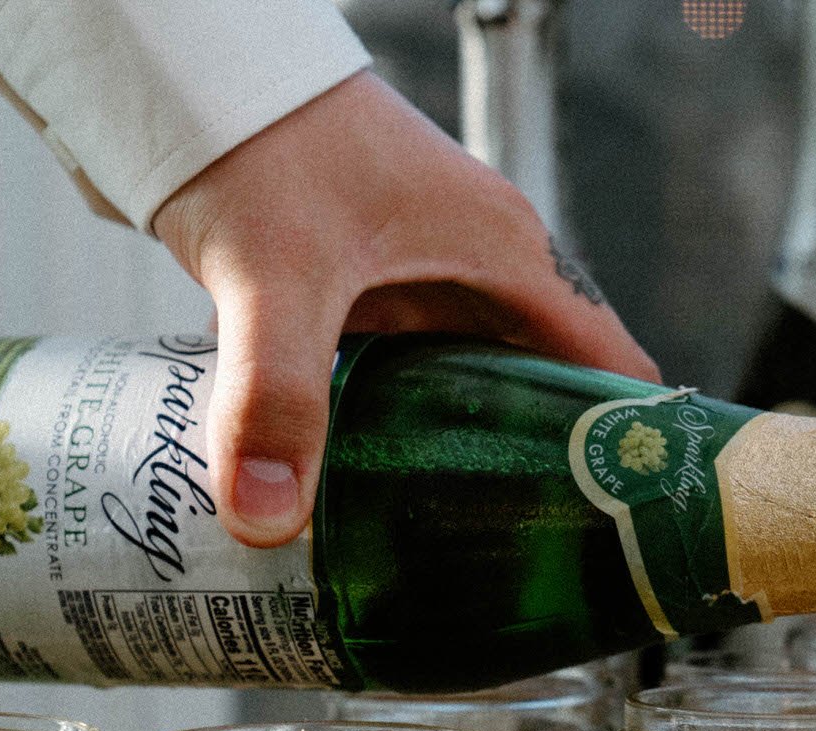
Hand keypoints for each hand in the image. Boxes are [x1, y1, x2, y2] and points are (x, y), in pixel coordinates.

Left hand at [154, 71, 658, 546]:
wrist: (187, 72)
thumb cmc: (261, 135)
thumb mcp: (277, 275)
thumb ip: (276, 397)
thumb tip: (270, 519)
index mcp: (509, 258)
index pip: (611, 370)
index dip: (629, 452)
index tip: (621, 536)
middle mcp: (484, 273)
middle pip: (546, 397)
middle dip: (540, 480)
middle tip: (522, 573)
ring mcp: (427, 282)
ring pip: (473, 396)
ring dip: (464, 463)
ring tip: (452, 555)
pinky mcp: (371, 293)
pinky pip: (408, 381)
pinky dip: (398, 435)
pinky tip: (365, 492)